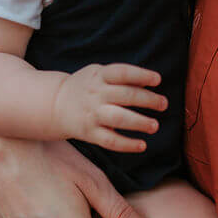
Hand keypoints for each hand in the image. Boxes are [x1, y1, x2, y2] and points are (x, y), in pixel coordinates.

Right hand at [52, 63, 167, 151]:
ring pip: (119, 119)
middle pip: (126, 96)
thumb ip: (122, 77)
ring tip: (154, 126)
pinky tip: (142, 145)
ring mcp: (92, 114)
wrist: (54, 104)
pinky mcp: (90, 133)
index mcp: (99, 76)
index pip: (122, 72)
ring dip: (139, 123)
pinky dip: (127, 145)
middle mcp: (96, 94)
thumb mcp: (98, 73)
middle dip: (148, 100)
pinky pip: (110, 141)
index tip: (158, 80)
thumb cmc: (85, 86)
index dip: (142, 75)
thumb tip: (149, 83)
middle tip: (163, 104)